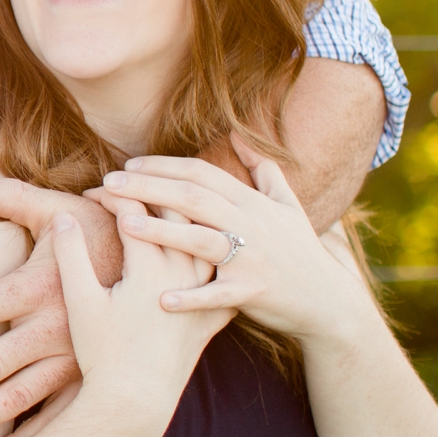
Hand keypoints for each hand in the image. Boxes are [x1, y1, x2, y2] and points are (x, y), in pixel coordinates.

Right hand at [52, 199, 229, 436]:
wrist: (135, 403)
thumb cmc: (102, 353)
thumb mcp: (79, 301)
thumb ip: (71, 254)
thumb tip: (66, 216)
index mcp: (149, 268)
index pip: (135, 209)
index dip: (112, 193)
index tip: (94, 191)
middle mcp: (183, 276)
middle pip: (177, 214)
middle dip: (152, 191)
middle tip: (132, 184)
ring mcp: (202, 295)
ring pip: (207, 238)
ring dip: (188, 216)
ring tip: (171, 203)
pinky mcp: (212, 316)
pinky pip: (223, 275)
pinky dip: (218, 254)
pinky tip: (211, 243)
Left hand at [97, 137, 384, 346]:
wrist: (327, 302)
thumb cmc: (299, 252)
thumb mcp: (287, 205)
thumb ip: (263, 169)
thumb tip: (239, 134)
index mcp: (252, 203)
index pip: (202, 174)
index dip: (164, 166)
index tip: (130, 164)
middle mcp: (252, 225)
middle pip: (194, 198)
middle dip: (149, 187)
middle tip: (109, 182)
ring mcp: (252, 258)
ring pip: (202, 240)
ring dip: (163, 232)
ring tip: (126, 224)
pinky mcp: (253, 293)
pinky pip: (217, 295)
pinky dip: (191, 298)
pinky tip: (160, 299)